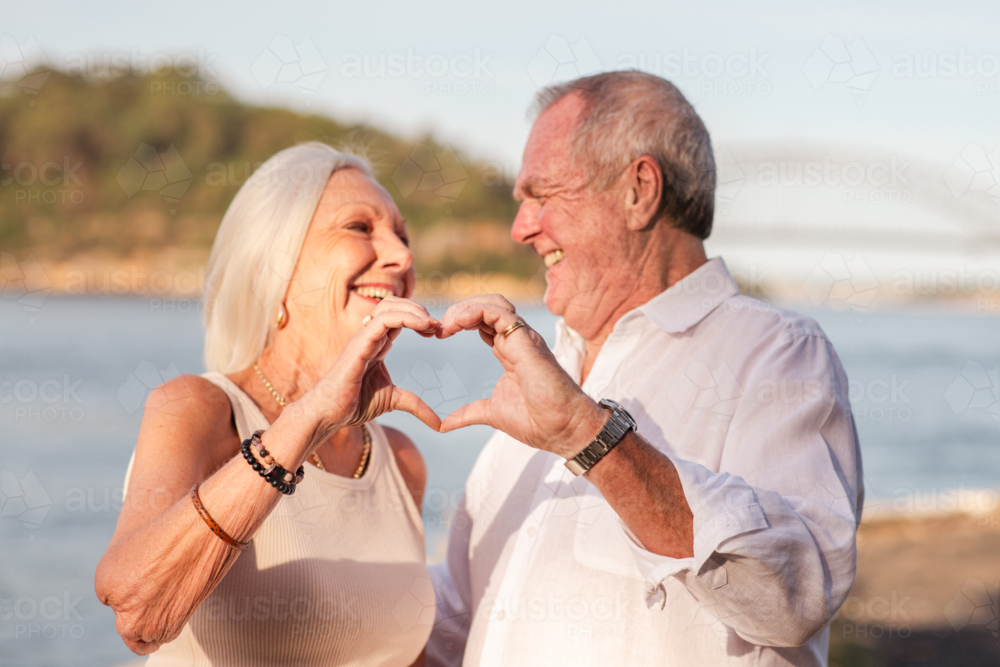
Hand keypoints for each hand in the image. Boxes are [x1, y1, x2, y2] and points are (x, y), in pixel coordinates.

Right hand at [295, 297, 442, 448]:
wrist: (329, 413)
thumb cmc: (354, 404)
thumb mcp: (394, 401)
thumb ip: (416, 406)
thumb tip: (439, 424)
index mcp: (378, 343)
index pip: (399, 317)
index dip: (420, 318)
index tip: (437, 331)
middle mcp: (370, 336)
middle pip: (394, 304)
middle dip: (417, 308)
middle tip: (436, 326)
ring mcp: (364, 338)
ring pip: (388, 306)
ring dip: (414, 310)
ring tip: (431, 324)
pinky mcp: (359, 345)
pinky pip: (381, 320)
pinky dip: (405, 317)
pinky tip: (422, 326)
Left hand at [436, 295, 605, 457]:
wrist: (564, 429)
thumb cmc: (538, 421)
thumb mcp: (492, 413)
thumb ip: (468, 414)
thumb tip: (444, 425)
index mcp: (509, 352)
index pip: (483, 322)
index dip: (459, 322)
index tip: (438, 335)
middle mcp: (517, 340)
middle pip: (486, 307)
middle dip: (459, 311)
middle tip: (438, 328)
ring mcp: (523, 338)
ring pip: (493, 302)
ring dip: (465, 307)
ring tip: (446, 324)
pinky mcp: (526, 341)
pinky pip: (499, 312)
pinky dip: (474, 311)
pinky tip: (456, 324)